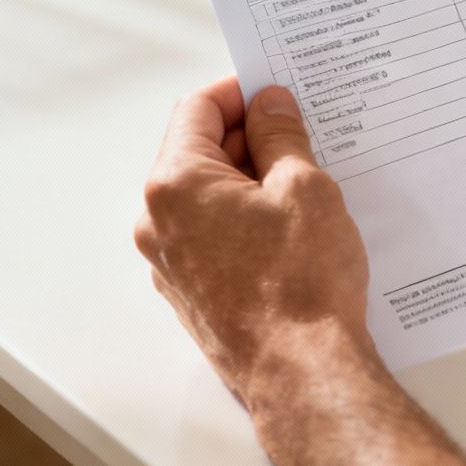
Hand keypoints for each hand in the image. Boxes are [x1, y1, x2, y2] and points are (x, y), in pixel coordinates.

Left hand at [133, 79, 375, 406]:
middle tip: (304, 134)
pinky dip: (247, 219)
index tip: (278, 91)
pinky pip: (215, 236)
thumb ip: (281, 136)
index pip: (198, 109)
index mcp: (176, 184)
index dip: (242, 92)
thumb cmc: (301, 284)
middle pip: (198, 152)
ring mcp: (171, 263)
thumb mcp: (304, 188)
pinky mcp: (193, 294)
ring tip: (307, 183)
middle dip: (251, 137)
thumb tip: (270, 105)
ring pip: (209, 198)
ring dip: (252, 181)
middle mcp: (159, 223)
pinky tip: (293, 228)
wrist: (302, 373)